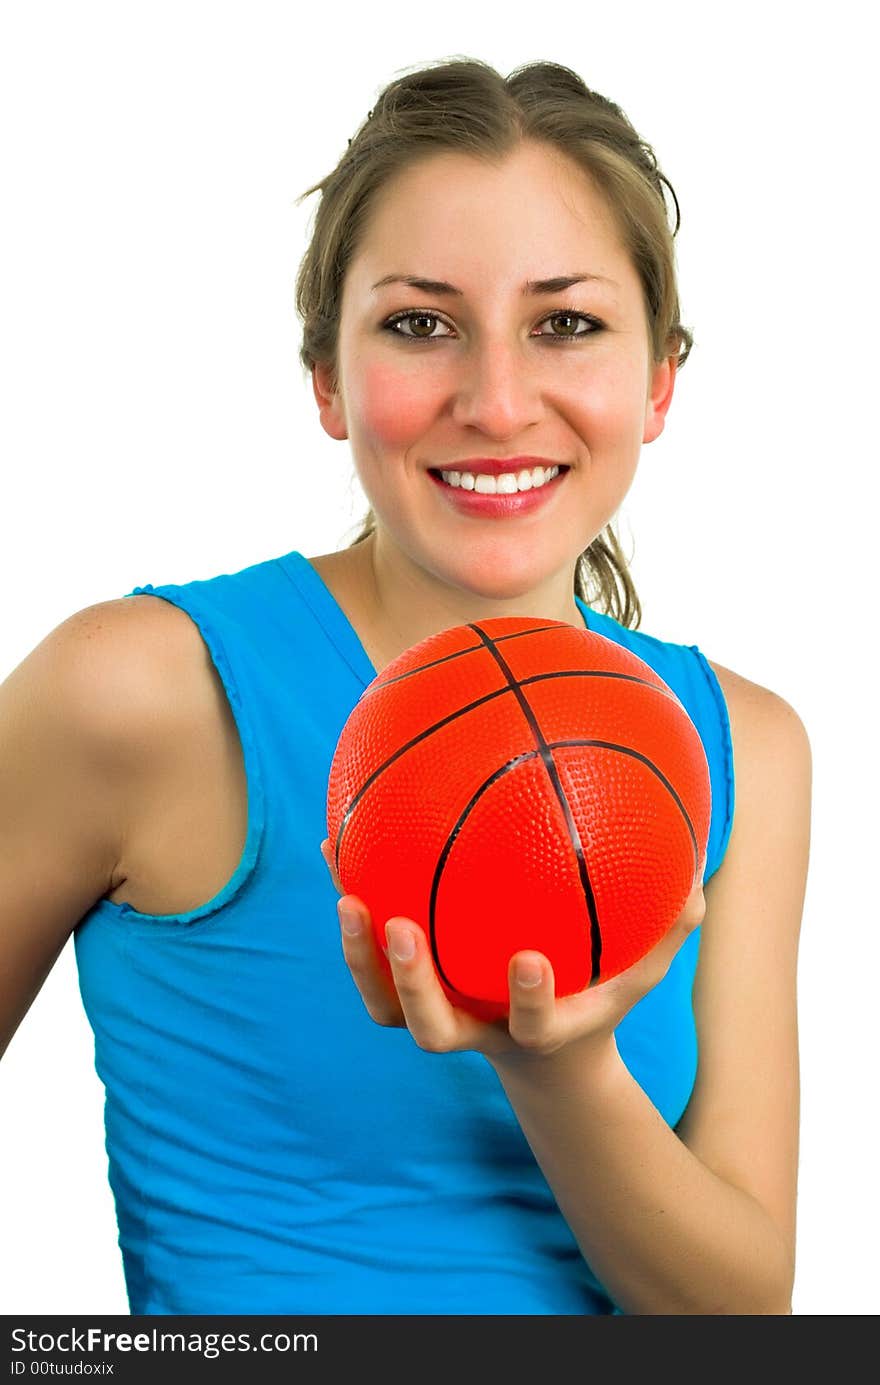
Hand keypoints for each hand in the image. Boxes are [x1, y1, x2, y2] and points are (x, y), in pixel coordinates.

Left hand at [320, 839, 704, 1063]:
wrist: (545, 1060)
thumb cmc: (596, 996)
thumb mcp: (639, 971)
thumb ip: (668, 930)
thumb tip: (699, 879)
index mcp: (535, 1028)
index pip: (533, 1026)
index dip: (528, 1001)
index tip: (527, 959)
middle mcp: (477, 1028)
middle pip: (431, 1028)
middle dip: (413, 985)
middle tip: (400, 925)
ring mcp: (438, 1014)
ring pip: (385, 1007)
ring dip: (361, 956)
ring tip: (346, 892)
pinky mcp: (407, 994)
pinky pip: (369, 962)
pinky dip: (351, 910)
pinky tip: (333, 846)